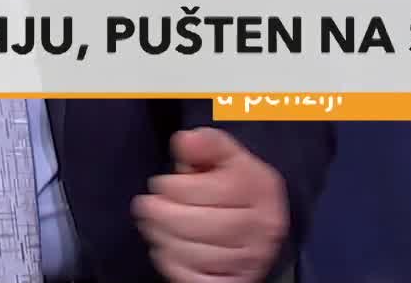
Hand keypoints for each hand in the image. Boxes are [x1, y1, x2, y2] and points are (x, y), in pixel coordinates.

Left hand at [132, 128, 287, 282]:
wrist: (256, 228)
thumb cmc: (234, 189)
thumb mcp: (228, 158)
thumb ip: (209, 144)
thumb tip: (186, 140)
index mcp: (263, 189)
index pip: (215, 191)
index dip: (177, 187)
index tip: (160, 184)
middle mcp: (264, 228)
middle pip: (203, 225)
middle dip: (163, 214)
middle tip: (146, 206)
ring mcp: (251, 260)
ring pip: (195, 254)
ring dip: (163, 238)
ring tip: (153, 225)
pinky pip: (194, 278)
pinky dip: (172, 264)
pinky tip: (165, 248)